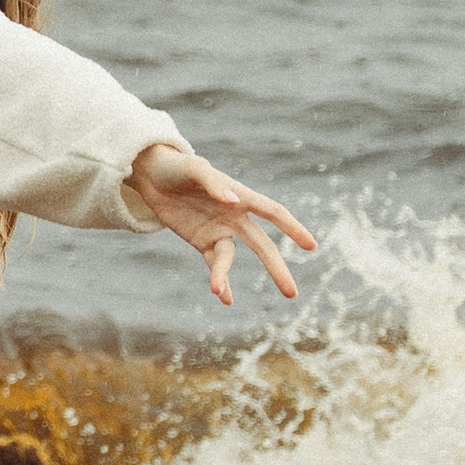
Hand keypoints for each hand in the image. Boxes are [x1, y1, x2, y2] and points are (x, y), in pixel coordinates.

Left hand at [126, 143, 316, 306]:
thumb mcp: (194, 168)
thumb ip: (213, 183)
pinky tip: (222, 297)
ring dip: (224, 275)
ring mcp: (219, 231)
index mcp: (240, 196)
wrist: (153, 175)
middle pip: (262, 245)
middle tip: (292, 294)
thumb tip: (233, 201)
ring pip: (229, 258)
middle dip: (276, 268)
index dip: (292, 228)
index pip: (273, 213)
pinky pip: (214, 264)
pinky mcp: (202, 242)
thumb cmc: (178, 167)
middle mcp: (235, 216)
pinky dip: (219, 280)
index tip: (311, 246)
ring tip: (217, 291)